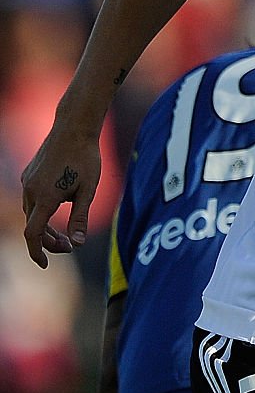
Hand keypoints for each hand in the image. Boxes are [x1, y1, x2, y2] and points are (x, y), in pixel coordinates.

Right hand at [21, 131, 100, 268]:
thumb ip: (81, 218)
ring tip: (67, 233)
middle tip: (70, 246)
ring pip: (32, 213)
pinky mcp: (29, 174)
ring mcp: (27, 181)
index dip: (37, 252)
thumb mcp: (88, 190)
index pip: (33, 234)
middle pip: (33, 226)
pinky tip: (61, 206)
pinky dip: (43, 211)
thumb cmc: (85, 158)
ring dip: (46, 226)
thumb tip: (78, 243)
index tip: (45, 265)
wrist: (74, 127)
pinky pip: (32, 199)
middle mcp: (30, 191)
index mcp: (45, 197)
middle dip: (49, 241)